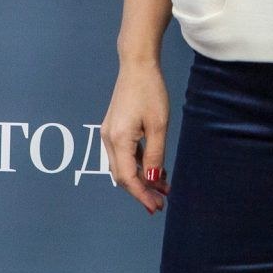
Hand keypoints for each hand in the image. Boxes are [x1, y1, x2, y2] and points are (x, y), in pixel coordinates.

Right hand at [101, 56, 171, 213]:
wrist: (137, 65)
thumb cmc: (150, 91)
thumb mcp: (158, 125)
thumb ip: (155, 154)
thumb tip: (152, 179)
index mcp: (118, 140)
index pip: (128, 178)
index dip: (142, 195)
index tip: (156, 207)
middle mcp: (108, 139)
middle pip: (123, 176)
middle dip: (141, 190)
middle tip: (161, 201)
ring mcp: (109, 133)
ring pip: (124, 166)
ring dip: (141, 178)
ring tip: (163, 186)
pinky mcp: (114, 128)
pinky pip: (125, 154)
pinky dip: (138, 164)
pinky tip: (155, 167)